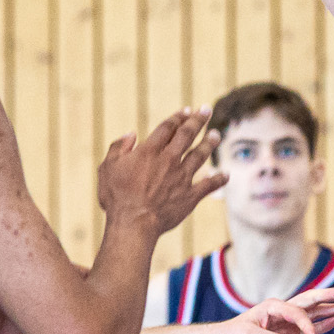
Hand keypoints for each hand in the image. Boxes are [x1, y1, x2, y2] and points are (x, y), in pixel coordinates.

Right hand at [96, 109, 224, 235]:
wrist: (134, 223)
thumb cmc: (117, 196)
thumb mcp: (107, 167)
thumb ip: (118, 148)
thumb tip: (130, 135)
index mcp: (149, 151)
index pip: (167, 127)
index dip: (178, 117)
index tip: (186, 110)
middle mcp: (169, 160)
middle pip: (187, 135)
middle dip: (198, 120)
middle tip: (206, 110)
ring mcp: (182, 178)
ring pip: (200, 155)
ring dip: (209, 143)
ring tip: (216, 134)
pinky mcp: (190, 196)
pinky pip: (208, 186)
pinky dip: (218, 180)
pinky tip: (226, 175)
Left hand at [207, 287, 333, 333]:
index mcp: (273, 307)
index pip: (299, 313)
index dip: (308, 326)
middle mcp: (282, 313)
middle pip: (311, 302)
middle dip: (329, 298)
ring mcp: (285, 326)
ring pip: (313, 316)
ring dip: (329, 312)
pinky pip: (307, 332)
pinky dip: (322, 327)